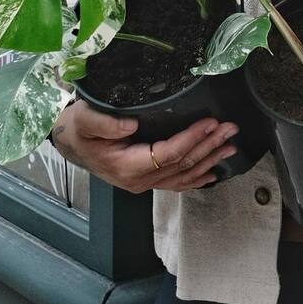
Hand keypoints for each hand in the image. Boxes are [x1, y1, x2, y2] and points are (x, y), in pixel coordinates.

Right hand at [51, 100, 239, 192]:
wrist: (71, 142)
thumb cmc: (78, 128)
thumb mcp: (84, 120)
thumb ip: (106, 124)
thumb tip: (131, 126)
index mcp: (126, 166)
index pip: (167, 154)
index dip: (191, 138)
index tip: (210, 121)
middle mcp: (138, 180)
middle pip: (181, 164)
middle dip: (209, 146)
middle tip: (231, 129)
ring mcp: (144, 184)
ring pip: (183, 175)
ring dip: (210, 160)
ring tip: (231, 145)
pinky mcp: (147, 180)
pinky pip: (177, 183)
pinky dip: (197, 178)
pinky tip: (214, 173)